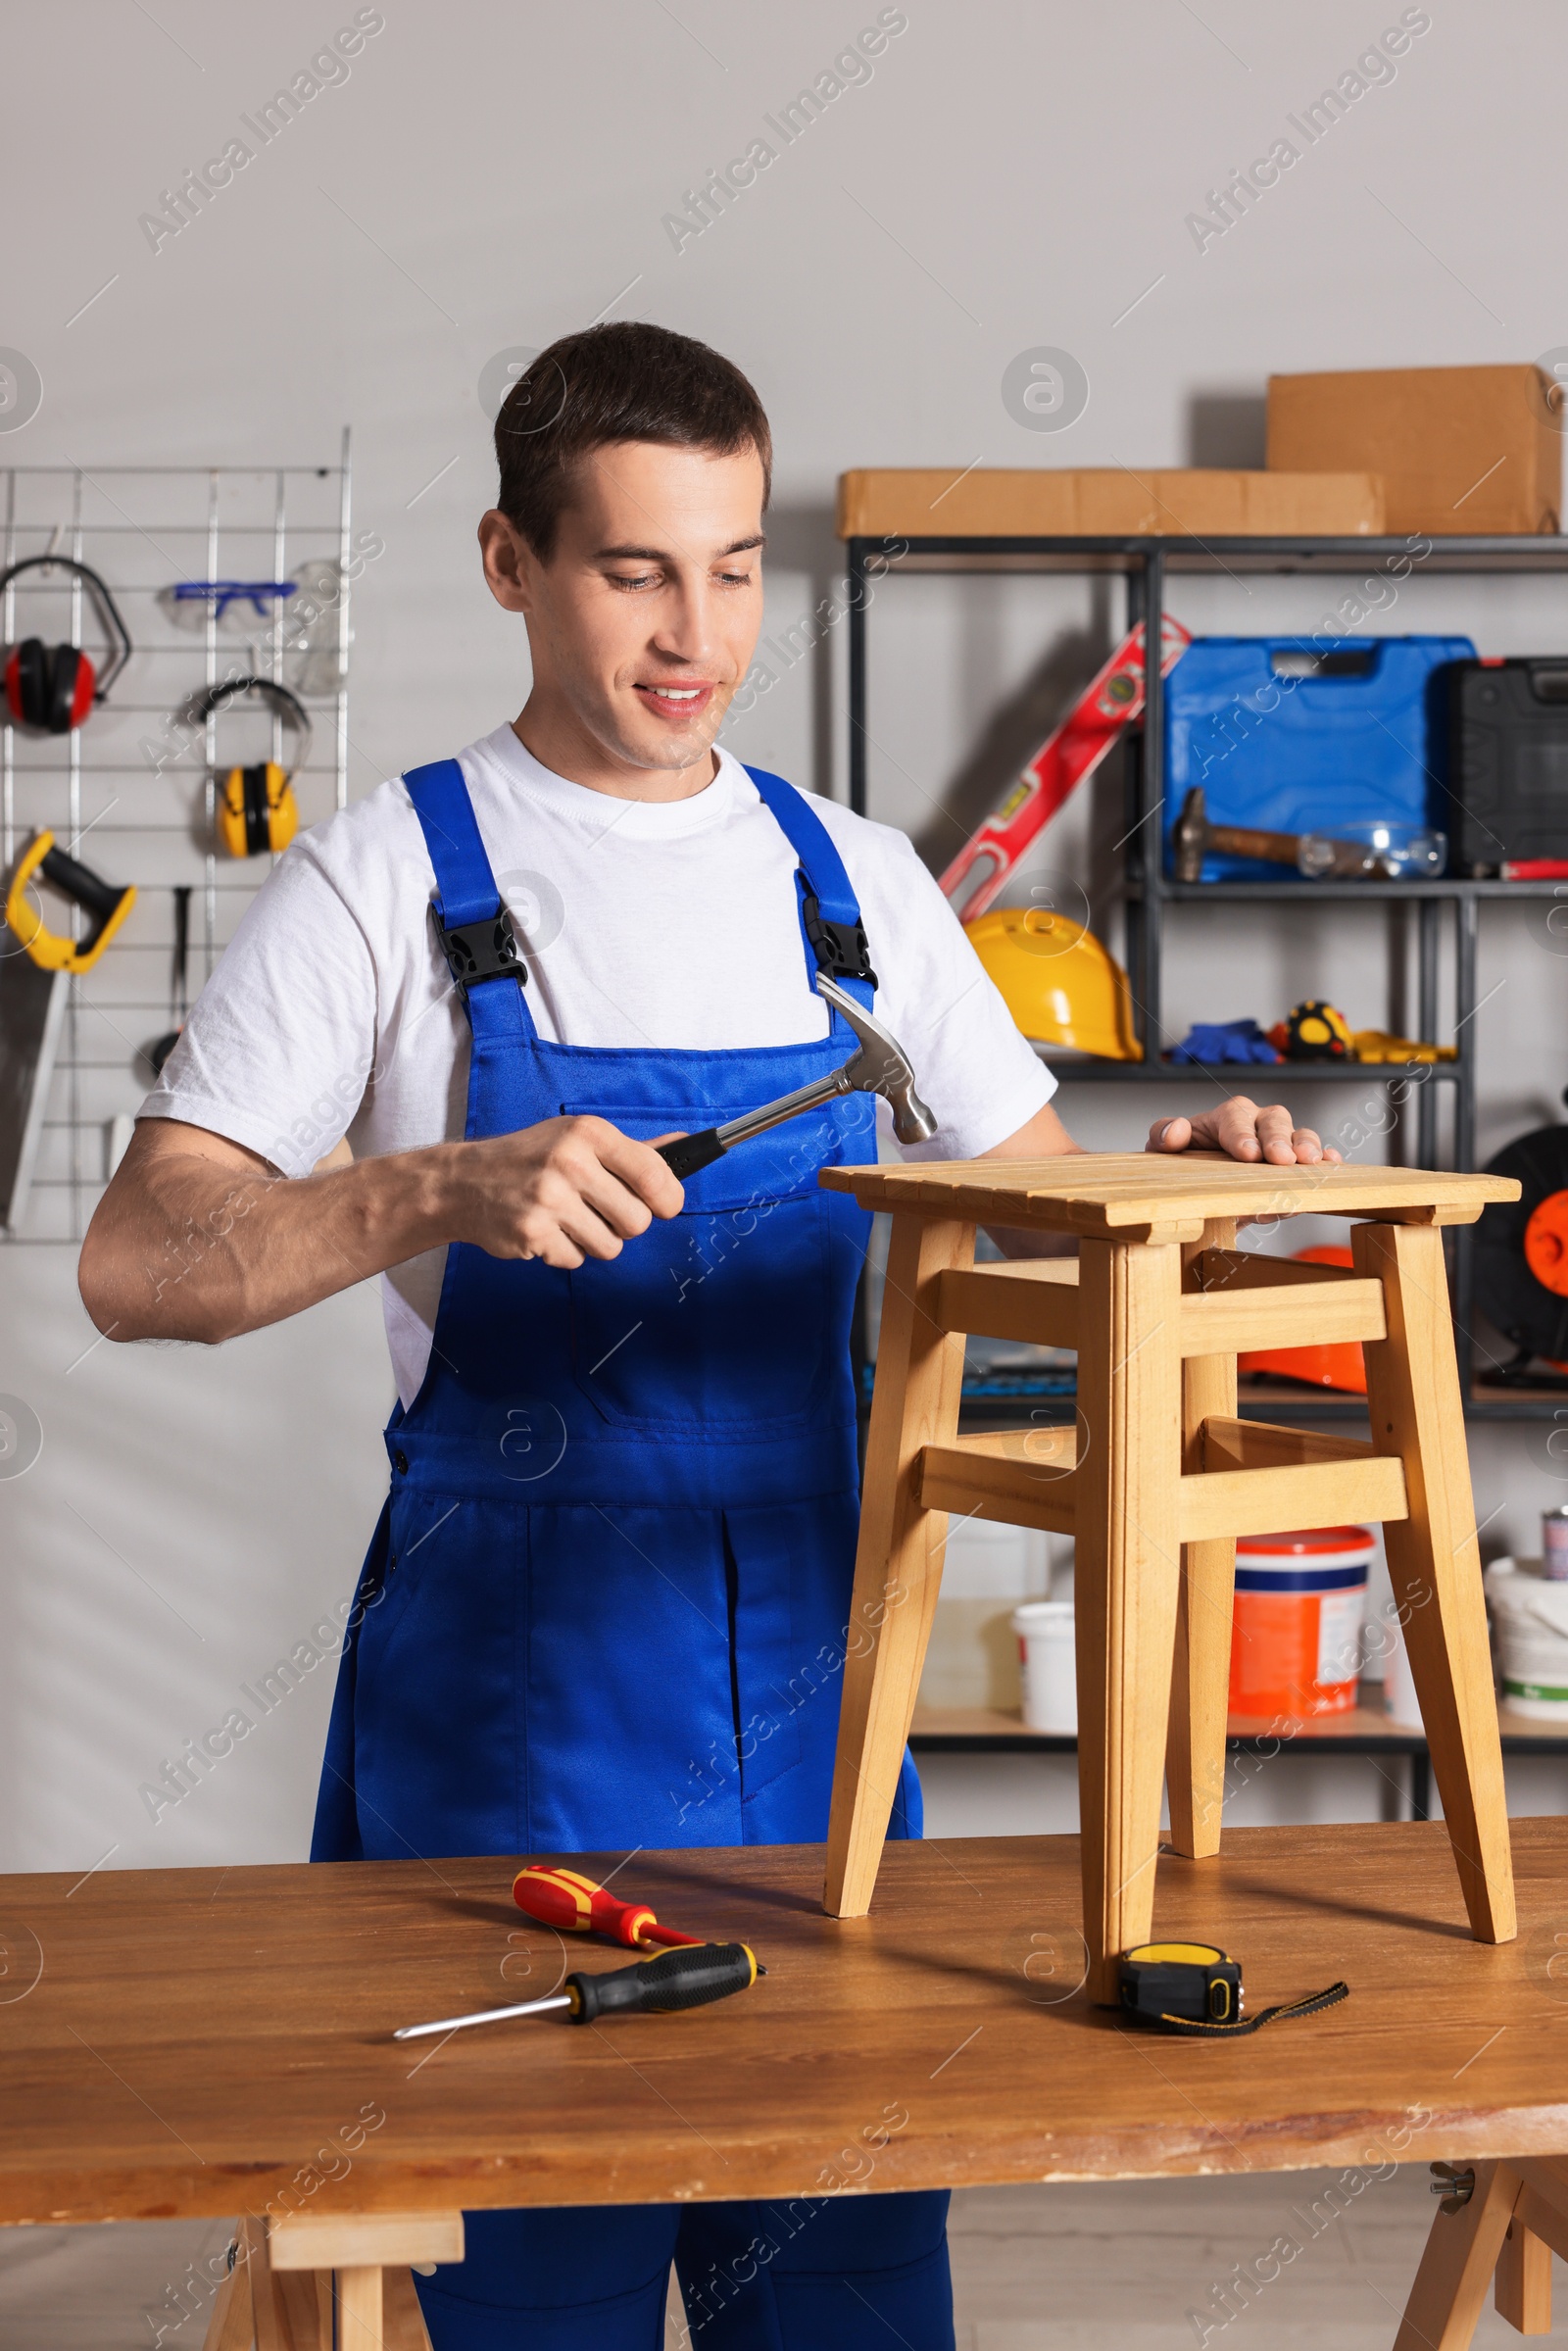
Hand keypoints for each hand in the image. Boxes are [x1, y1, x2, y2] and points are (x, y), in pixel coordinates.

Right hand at [449, 1115, 683, 1265]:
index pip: (654, 1174)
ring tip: (569, 1220)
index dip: (669, 1199)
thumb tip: (686, 1144)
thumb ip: (634, 1150)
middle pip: (638, 1220)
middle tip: (600, 1212)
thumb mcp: (579, 1140)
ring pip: (610, 1247)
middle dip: (625, 1224)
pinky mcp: (532, 1233)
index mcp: (589, 1133)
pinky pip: (576, 1260)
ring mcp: (549, 1199)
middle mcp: (570, 1162)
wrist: (462, 1183)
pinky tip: (546, 1230)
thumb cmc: (530, 1159)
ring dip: (595, 1241)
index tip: (665, 1206)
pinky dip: (565, 1252)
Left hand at [1145, 1097, 1342, 1166]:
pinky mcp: (1296, 1167)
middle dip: (1279, 1139)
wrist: (1201, 1192)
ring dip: (1307, 1148)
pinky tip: (1332, 1166)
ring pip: (1300, 1135)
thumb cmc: (1185, 1165)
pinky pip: (1317, 1158)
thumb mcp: (1163, 1153)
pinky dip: (1327, 1161)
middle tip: (1282, 1160)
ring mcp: (1280, 1144)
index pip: (1235, 1117)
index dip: (1242, 1134)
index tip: (1248, 1154)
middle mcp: (1258, 1125)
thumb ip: (1163, 1137)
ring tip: (1310, 1163)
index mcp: (1225, 1118)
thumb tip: (1177, 1129)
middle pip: (1274, 1120)